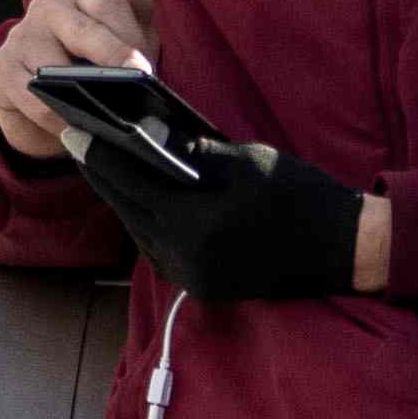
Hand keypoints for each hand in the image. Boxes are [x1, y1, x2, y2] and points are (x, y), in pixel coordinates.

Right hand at [0, 0, 152, 161]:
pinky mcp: (1, 67)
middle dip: (112, 56)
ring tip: (108, 115)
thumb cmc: (90, 65)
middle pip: (84, 30)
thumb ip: (136, 12)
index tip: (145, 65)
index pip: (107, 2)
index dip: (129, 34)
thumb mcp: (123, 38)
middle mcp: (49, 7)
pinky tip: (73, 126)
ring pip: (55, 66)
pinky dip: (56, 116)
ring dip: (83, 95)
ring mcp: (22, 36)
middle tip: (135, 79)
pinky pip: (32, 97)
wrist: (46, 104)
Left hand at [67, 115, 374, 304]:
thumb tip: (149, 135)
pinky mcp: (202, 287)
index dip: (99, 155)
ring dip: (123, 200)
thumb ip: (194, 153)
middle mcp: (186, 257)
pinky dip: (146, 222)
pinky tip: (140, 199)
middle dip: (104, 175)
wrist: (342, 249)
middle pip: (128, 210)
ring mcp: (193, 278)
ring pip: (140, 233)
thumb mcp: (247, 162)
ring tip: (105, 167)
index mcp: (196, 223)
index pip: (130, 183)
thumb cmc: (299, 195)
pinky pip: (159, 251)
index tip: (75, 131)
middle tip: (80, 143)